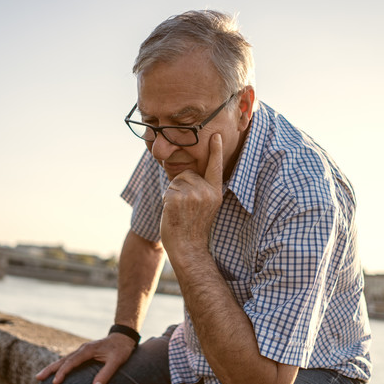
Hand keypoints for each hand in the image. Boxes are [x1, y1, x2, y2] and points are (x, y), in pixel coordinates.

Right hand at [35, 332, 135, 383]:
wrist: (123, 337)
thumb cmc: (120, 349)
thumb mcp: (117, 361)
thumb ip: (106, 373)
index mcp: (88, 350)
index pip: (72, 362)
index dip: (63, 372)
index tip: (55, 382)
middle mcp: (82, 349)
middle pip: (63, 360)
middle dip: (50, 369)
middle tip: (38, 378)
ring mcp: (82, 350)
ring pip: (64, 359)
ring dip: (52, 367)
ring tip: (40, 376)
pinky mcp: (83, 353)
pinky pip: (69, 360)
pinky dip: (60, 366)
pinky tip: (55, 372)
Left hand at [160, 133, 223, 261]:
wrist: (188, 248)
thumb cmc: (194, 228)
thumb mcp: (206, 207)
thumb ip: (201, 189)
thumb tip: (187, 172)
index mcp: (215, 192)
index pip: (215, 168)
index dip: (216, 151)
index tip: (217, 135)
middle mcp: (207, 191)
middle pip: (187, 173)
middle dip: (181, 186)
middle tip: (185, 209)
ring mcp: (193, 194)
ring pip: (176, 181)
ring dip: (173, 194)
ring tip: (180, 212)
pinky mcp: (178, 197)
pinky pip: (168, 190)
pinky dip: (167, 200)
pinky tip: (174, 213)